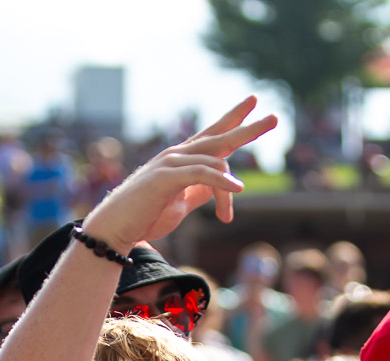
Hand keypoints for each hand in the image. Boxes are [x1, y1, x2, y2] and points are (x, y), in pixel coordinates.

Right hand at [84, 97, 275, 249]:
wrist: (114, 228)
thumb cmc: (145, 216)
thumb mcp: (181, 204)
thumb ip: (200, 191)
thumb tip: (222, 186)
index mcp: (182, 160)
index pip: (213, 135)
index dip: (233, 119)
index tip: (252, 104)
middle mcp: (177, 155)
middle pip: (219, 137)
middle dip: (247, 127)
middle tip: (274, 118)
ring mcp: (170, 164)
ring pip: (213, 158)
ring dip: (230, 177)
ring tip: (233, 203)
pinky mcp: (164, 178)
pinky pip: (201, 174)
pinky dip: (221, 181)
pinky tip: (237, 190)